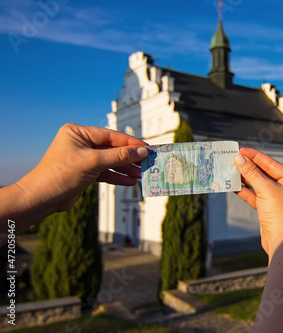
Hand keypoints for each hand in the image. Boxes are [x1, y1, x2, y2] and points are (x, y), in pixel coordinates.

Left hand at [17, 123, 147, 213]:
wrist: (42, 199)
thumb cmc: (59, 175)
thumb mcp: (93, 162)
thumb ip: (118, 156)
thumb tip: (140, 151)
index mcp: (78, 133)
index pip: (110, 135)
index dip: (130, 142)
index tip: (146, 148)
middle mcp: (81, 143)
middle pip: (112, 148)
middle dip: (129, 157)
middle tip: (147, 161)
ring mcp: (83, 158)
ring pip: (110, 161)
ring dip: (125, 168)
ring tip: (141, 173)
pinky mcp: (85, 173)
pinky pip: (106, 172)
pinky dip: (117, 177)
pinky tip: (130, 181)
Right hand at [234, 147, 282, 257]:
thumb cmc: (281, 214)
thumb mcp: (266, 190)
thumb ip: (252, 173)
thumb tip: (239, 159)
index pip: (271, 164)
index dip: (255, 156)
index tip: (241, 149)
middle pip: (264, 173)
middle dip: (248, 167)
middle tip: (232, 158)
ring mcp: (278, 199)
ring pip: (258, 185)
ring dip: (244, 179)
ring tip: (230, 170)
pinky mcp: (269, 209)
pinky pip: (255, 196)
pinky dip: (245, 191)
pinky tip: (233, 186)